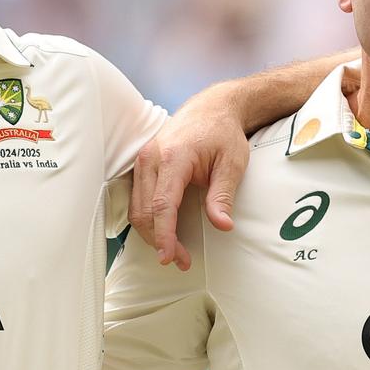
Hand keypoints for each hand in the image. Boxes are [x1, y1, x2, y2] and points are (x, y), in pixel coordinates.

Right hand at [129, 94, 248, 270]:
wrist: (211, 108)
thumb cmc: (222, 133)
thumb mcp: (233, 163)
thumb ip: (223, 195)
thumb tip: (222, 225)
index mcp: (173, 157)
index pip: (163, 205)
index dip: (164, 235)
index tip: (170, 256)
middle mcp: (151, 158)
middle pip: (145, 210)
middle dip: (159, 240)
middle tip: (181, 260)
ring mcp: (143, 160)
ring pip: (136, 207)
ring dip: (151, 233)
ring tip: (174, 251)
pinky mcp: (142, 165)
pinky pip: (137, 198)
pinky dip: (147, 219)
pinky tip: (163, 231)